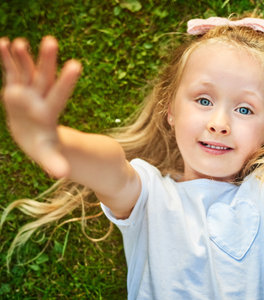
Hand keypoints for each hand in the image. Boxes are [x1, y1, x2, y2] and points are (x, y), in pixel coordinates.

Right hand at [0, 36, 81, 177]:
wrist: (34, 135)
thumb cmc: (43, 146)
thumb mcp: (48, 155)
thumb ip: (54, 162)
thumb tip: (63, 175)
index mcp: (49, 112)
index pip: (59, 94)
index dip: (66, 81)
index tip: (76, 65)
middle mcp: (40, 97)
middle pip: (45, 77)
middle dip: (47, 60)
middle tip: (52, 41)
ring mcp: (28, 90)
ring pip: (26, 70)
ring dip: (23, 56)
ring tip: (19, 43)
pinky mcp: (15, 87)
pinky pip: (11, 70)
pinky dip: (6, 58)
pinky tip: (2, 43)